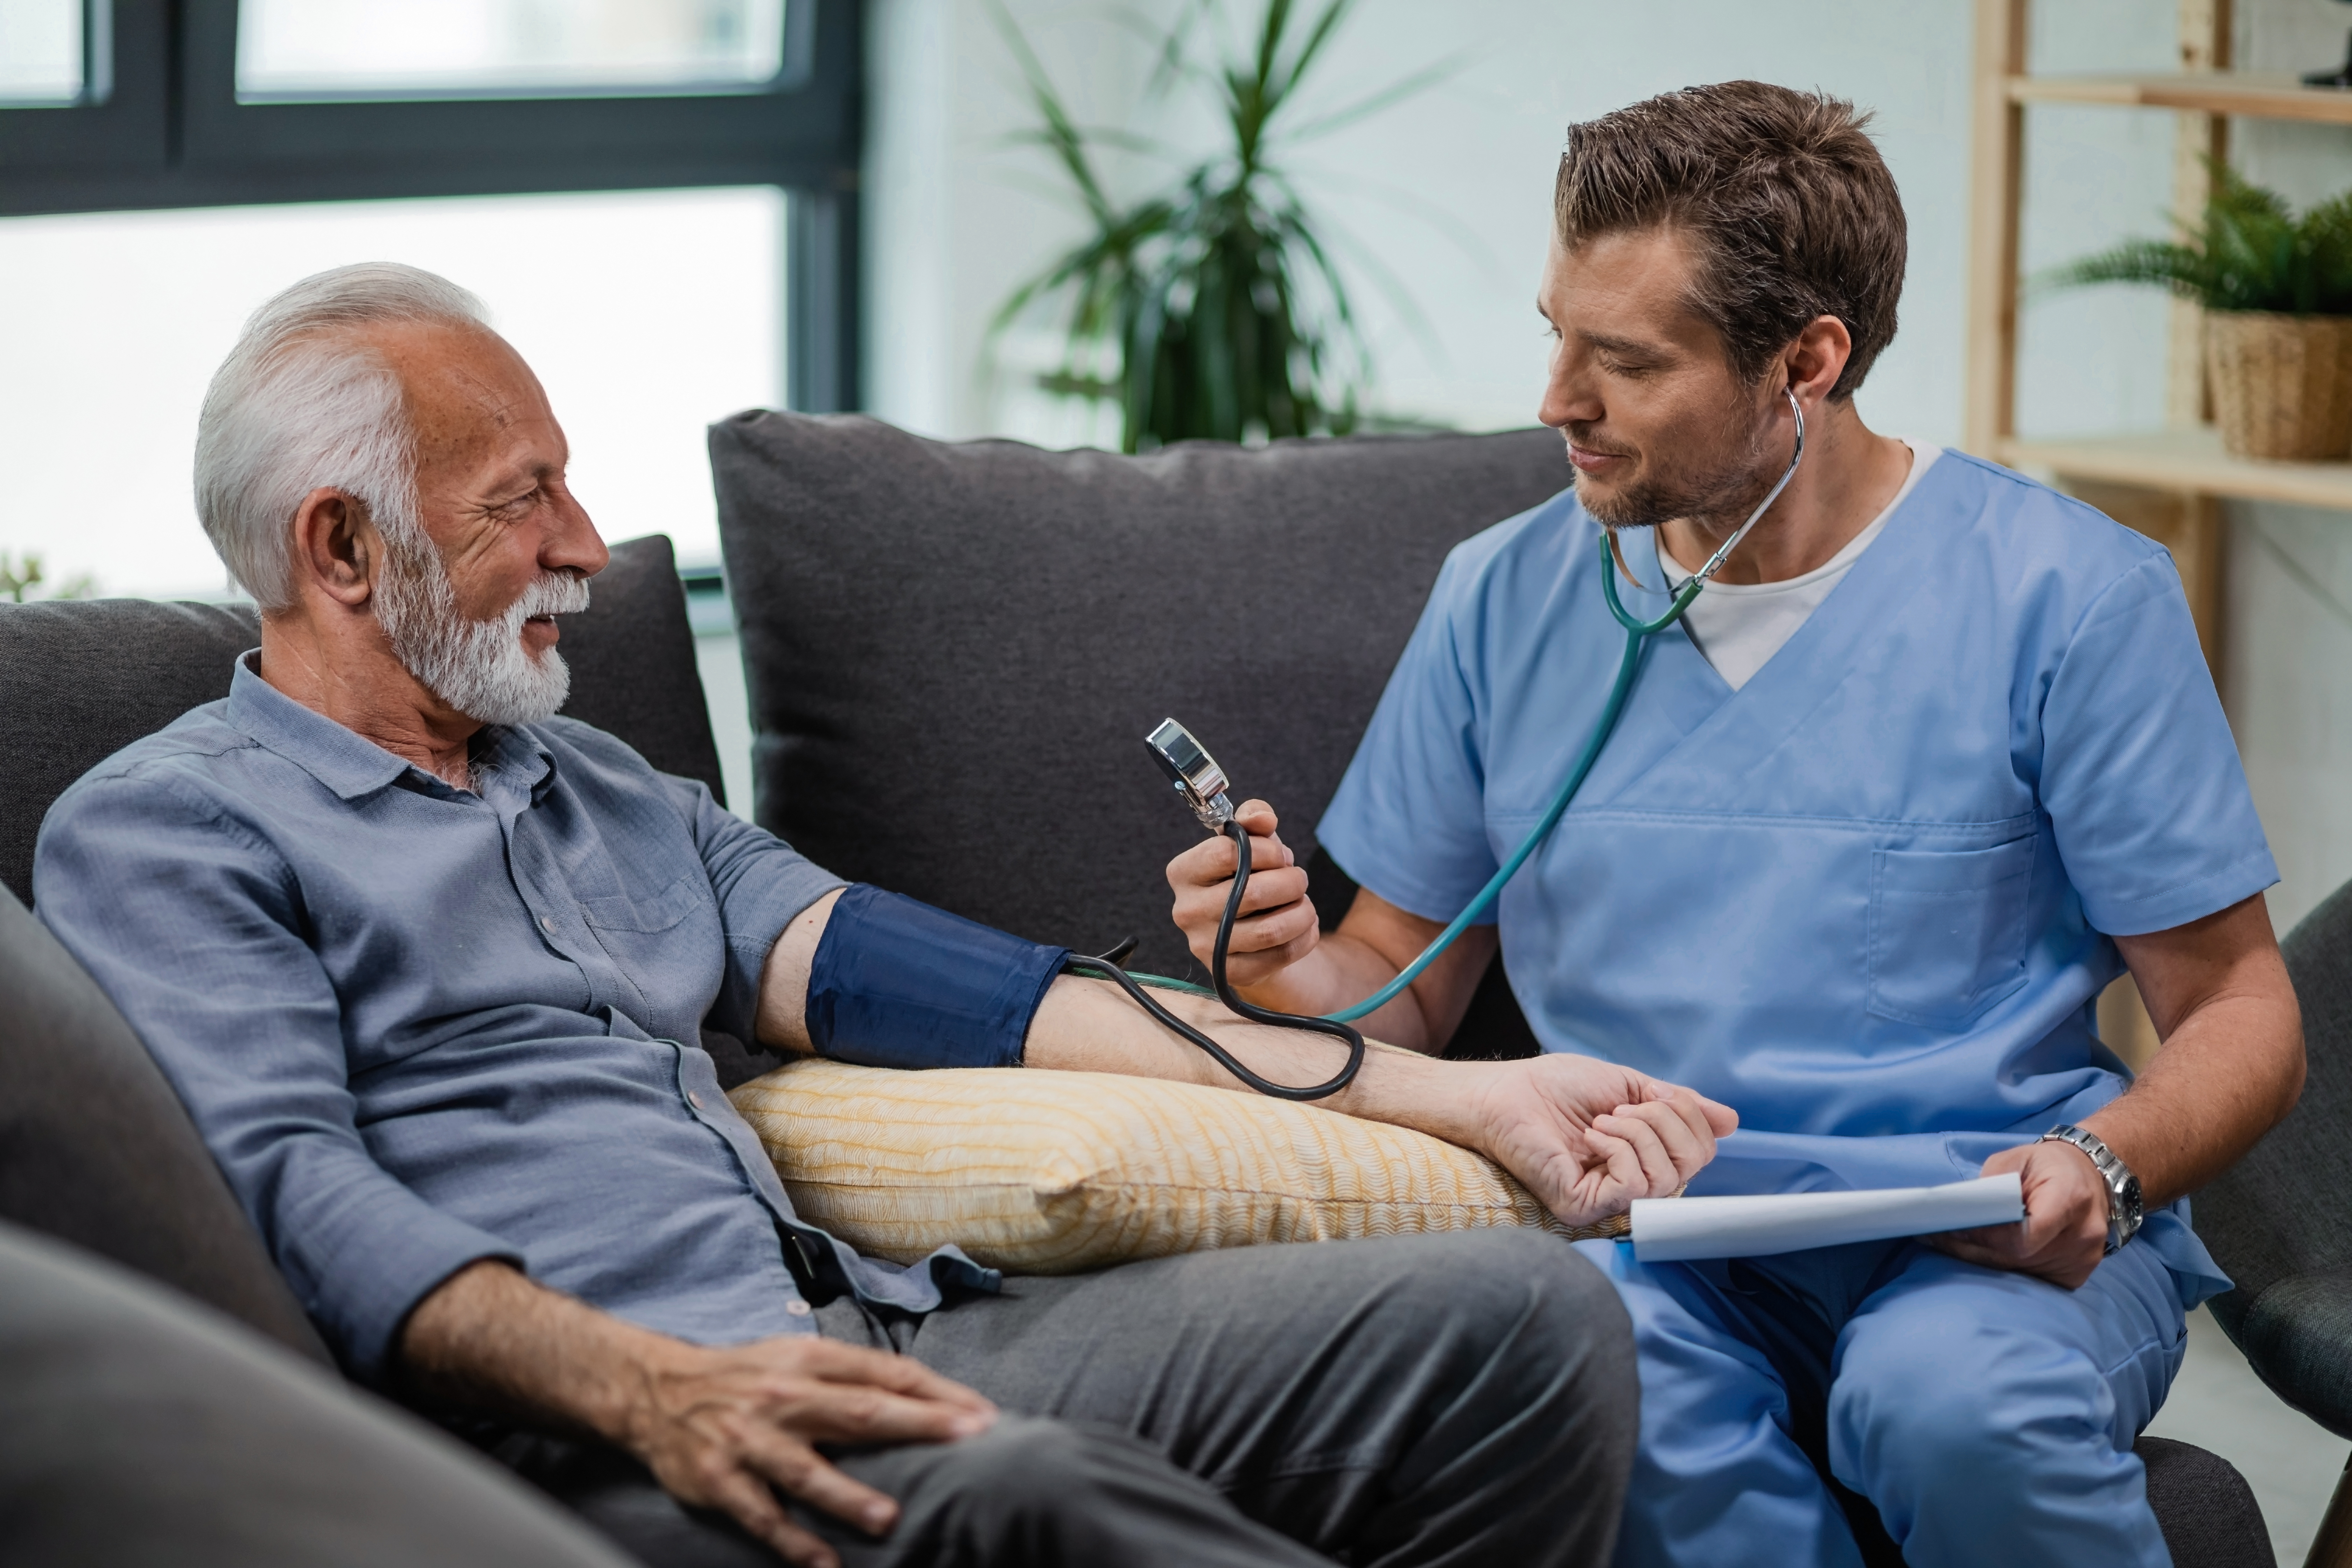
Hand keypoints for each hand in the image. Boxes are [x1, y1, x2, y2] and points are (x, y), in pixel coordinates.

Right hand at [623, 1334, 997, 1567]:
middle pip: (862, 1411)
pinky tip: (825, 1564)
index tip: (981, 1414)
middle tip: (967, 1440)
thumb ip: (850, 1377)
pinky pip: (763, 1516)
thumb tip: (919, 1397)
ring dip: (849, 1496)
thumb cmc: (744, 1377)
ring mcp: (751, 1440)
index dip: (936, 1393)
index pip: (886, 1374)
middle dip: (919, 1425)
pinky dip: (794, 1542)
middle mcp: (784, 1396)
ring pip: (808, 1470)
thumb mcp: (796, 1359)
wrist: (655, 1390)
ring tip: (888, 1517)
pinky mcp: (721, 1480)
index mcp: (809, 1361)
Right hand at [1165, 799, 1317, 986]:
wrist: (1251, 932)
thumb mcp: (1252, 843)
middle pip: (1253, 892)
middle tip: (1299, 879)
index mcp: (1183, 873)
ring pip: (1272, 929)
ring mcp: (1206, 947)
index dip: (1266, 850)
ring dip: (1302, 911)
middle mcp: (1186, 911)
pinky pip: (1281, 954)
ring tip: (1303, 903)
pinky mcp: (1231, 973)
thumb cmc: (1249, 879)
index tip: (1280, 855)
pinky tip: (1303, 927)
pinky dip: (1304, 937)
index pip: (1226, 853)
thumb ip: (1255, 819)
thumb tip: (1262, 817)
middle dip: (1291, 881)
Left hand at [1462, 1054, 1738, 1225]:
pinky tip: (1592, 1137)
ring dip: (1639, 1132)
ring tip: (1602, 1120)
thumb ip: (1677, 1105)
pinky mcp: (1586, 1209)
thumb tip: (1732, 1121)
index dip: (1688, 1115)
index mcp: (1645, 1156)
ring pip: (1667, 1178)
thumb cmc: (1556, 1087)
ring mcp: (1609, 1201)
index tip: (1647, 1095)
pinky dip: (1620, 1150)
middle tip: (1623, 1107)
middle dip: (1666, 1121)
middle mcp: (1632, 1184)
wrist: (1505, 1093)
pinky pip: (1635, 1186)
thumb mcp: (1629, 1085)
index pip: (1701, 1151)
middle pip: (1693, 1165)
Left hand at [1928, 1140, 2108, 1288]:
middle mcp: (2084, 1232)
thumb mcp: (2015, 1160)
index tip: (1956, 1230)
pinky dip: (2012, 1270)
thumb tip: (1964, 1213)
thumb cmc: (2046, 1165)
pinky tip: (1992, 1256)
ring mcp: (2086, 1256)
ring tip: (1959, 1246)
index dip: (1989, 1236)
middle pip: (2020, 1257)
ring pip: (2024, 1272)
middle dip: (1977, 1250)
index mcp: (2070, 1198)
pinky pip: (2037, 1280)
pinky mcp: (2080, 1272)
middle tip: (1941, 1240)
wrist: (2088, 1174)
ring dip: (1989, 1262)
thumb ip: (1992, 1185)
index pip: (2027, 1234)